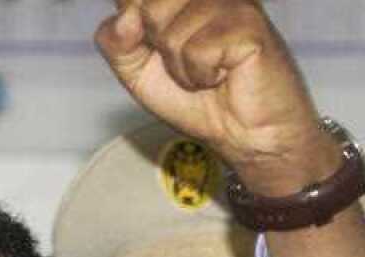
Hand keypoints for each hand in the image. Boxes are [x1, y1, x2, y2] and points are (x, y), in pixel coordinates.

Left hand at [96, 0, 364, 256]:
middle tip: (189, 63)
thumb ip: (116, 43)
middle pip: (145, 8)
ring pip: (169, 33)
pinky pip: (195, 50)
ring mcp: (229, 2)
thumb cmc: (196, 100)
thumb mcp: (137, 74)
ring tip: (208, 73)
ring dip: (180, 68)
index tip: (155, 49)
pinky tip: (225, 74)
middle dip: (157, 51)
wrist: (244, 136)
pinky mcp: (248, 22)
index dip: (133, 27)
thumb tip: (127, 16)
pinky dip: (201, 75)